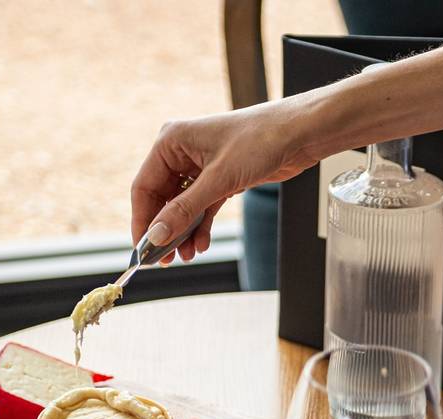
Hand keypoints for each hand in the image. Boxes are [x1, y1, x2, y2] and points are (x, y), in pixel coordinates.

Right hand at [130, 100, 316, 263]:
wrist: (299, 134)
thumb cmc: (260, 141)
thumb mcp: (219, 180)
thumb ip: (185, 209)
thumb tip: (157, 236)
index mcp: (171, 141)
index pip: (144, 187)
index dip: (142, 221)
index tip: (143, 250)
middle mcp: (182, 152)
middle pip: (162, 198)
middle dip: (164, 230)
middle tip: (165, 259)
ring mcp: (201, 165)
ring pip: (182, 205)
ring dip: (183, 232)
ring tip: (187, 256)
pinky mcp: (221, 177)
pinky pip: (202, 206)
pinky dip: (201, 225)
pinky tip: (202, 244)